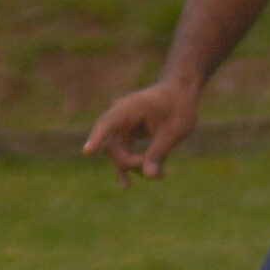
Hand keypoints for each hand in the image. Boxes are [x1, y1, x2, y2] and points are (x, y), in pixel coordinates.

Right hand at [83, 78, 201, 187]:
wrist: (182, 91)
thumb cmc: (180, 105)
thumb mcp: (175, 130)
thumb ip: (159, 152)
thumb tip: (148, 176)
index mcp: (130, 107)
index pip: (108, 123)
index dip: (97, 138)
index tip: (87, 152)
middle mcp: (120, 115)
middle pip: (112, 144)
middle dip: (128, 161)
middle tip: (155, 170)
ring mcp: (121, 124)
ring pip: (117, 151)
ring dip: (133, 166)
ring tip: (161, 177)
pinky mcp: (127, 132)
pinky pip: (124, 151)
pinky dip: (136, 163)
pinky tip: (146, 178)